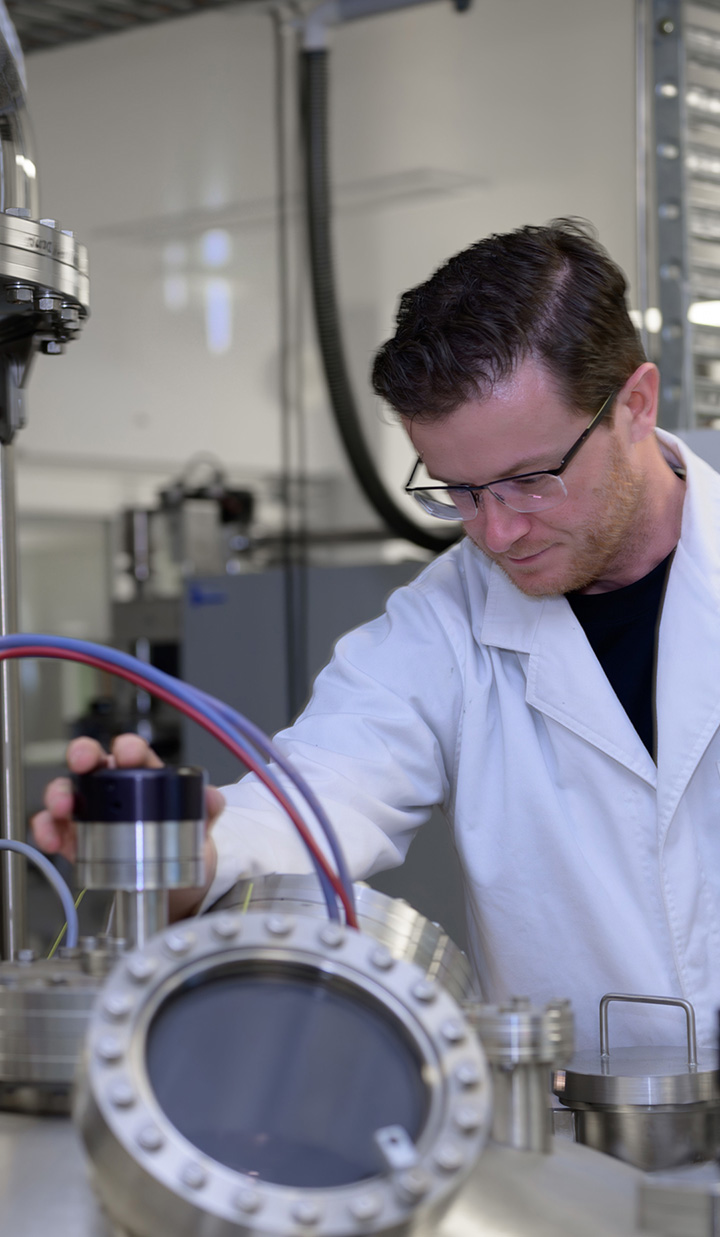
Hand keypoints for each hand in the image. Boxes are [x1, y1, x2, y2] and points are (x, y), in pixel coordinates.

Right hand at [31, 733, 224, 916]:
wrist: (170, 881)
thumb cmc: (181, 839)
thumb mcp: (199, 823)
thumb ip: (207, 808)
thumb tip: (213, 798)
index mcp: (143, 776)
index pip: (133, 753)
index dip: (128, 748)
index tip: (128, 753)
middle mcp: (112, 788)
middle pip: (92, 761)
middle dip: (83, 754)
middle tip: (82, 761)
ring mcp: (89, 812)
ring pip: (66, 791)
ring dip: (59, 795)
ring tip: (63, 807)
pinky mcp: (73, 838)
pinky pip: (53, 828)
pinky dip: (46, 831)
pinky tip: (51, 840)